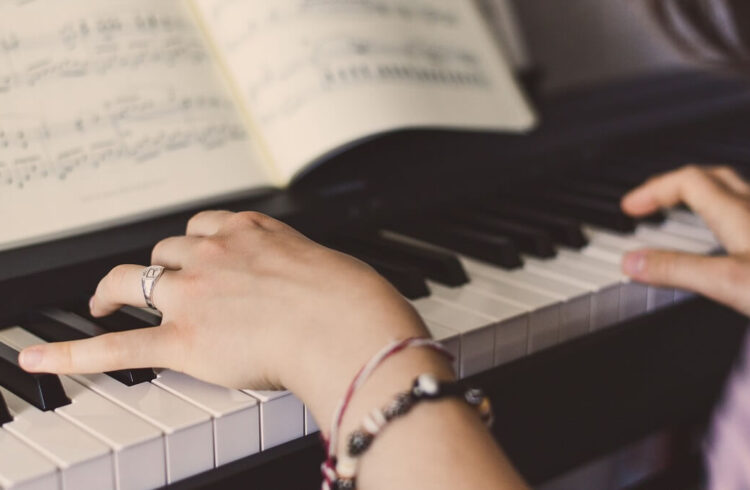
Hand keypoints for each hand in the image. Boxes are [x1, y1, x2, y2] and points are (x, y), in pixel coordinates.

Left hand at [19, 211, 433, 430]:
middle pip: (167, 250)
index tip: (191, 251)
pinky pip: (119, 346)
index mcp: (252, 233)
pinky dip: (75, 354)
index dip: (193, 240)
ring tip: (103, 300)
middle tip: (148, 280)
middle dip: (158, 265)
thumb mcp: (331, 265)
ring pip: (137, 278)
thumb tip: (320, 284)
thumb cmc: (353, 299)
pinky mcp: (185, 339)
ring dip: (117, 288)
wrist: (348, 325)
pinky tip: (44, 359)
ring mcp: (195, 294)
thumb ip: (306, 270)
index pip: (205, 225)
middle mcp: (216, 254)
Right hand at [620, 165, 749, 315]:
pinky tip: (729, 243)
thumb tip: (632, 262)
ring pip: (736, 196)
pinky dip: (728, 221)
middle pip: (713, 180)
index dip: (653, 190)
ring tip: (685, 214)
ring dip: (705, 198)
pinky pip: (748, 219)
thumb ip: (677, 270)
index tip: (629, 207)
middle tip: (652, 201)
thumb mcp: (728, 282)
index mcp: (739, 213)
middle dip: (675, 186)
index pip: (687, 181)